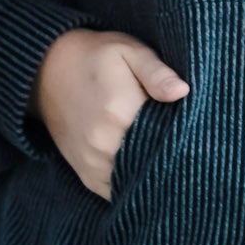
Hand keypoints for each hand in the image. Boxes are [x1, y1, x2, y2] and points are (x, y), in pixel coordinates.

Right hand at [30, 29, 189, 199]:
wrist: (46, 71)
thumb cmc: (95, 57)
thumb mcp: (128, 51)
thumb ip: (156, 72)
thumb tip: (182, 92)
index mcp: (119, 111)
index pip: (167, 137)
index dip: (188, 137)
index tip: (198, 132)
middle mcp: (104, 144)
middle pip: (154, 164)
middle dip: (173, 158)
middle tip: (189, 147)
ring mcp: (93, 163)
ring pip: (136, 182)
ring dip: (154, 174)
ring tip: (168, 158)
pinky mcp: (87, 175)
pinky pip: (118, 192)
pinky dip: (134, 185)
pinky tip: (146, 169)